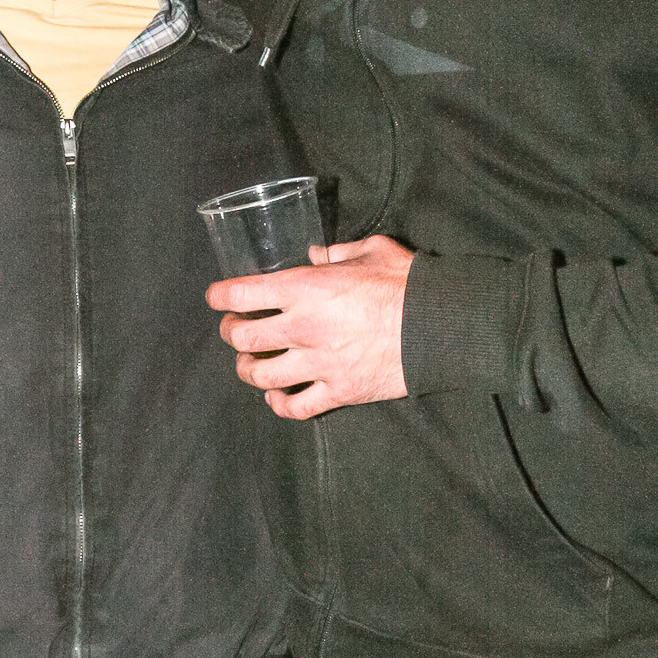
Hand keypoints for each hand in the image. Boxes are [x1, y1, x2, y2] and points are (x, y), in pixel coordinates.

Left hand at [206, 235, 414, 419]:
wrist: (441, 325)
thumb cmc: (407, 283)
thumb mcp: (371, 250)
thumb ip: (337, 253)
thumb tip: (317, 255)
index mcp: (305, 288)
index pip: (242, 292)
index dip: (220, 296)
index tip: (216, 298)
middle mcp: (303, 327)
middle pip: (243, 338)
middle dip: (231, 333)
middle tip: (235, 328)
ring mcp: (319, 363)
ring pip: (262, 375)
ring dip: (248, 369)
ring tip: (249, 363)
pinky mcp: (338, 391)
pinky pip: (296, 407)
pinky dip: (279, 404)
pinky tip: (277, 396)